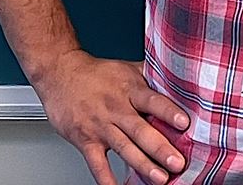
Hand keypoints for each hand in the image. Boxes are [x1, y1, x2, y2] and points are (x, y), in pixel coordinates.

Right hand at [29, 49, 190, 184]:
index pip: (152, 100)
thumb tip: (180, 79)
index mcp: (130, 90)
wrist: (59, 73)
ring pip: (124, 148)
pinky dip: (107, 179)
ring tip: (160, 179)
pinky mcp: (85, 140)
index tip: (184, 122)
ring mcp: (100, 126)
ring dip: (143, 165)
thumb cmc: (95, 73)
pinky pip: (97, 164)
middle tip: (177, 162)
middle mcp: (116, 109)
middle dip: (160, 148)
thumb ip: (151, 76)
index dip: (168, 111)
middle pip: (140, 130)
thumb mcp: (126, 68)